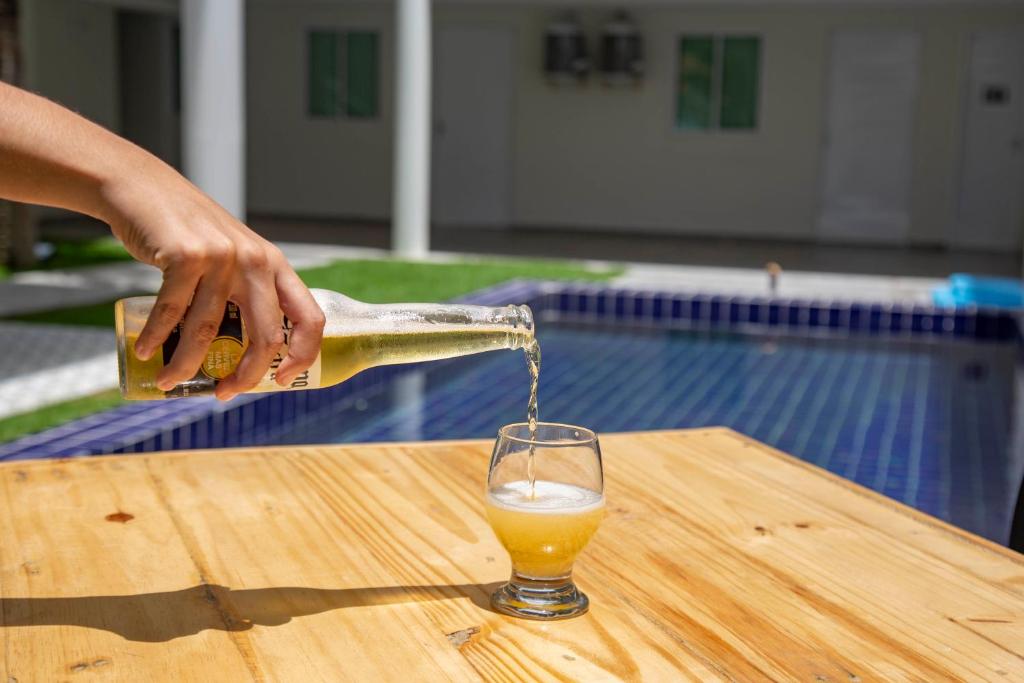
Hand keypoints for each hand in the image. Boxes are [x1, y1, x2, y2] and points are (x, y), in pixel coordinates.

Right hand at [100, 168, 324, 400]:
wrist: (144, 188)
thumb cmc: (189, 232)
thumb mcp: (234, 255)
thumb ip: (246, 290)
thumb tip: (249, 351)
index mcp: (275, 266)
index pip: (310, 317)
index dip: (304, 355)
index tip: (280, 380)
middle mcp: (256, 261)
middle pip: (266, 336)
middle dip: (246, 374)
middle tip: (225, 394)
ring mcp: (222, 258)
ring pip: (208, 330)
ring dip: (184, 365)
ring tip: (167, 382)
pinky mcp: (185, 256)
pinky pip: (171, 312)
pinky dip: (156, 337)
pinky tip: (146, 352)